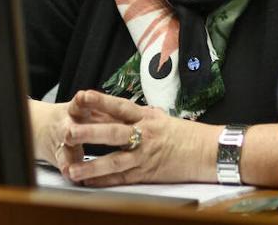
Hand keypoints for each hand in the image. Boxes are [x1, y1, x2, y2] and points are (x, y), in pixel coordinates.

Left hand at [55, 90, 215, 186]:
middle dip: (88, 133)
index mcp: (147, 117)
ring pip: (114, 161)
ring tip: (71, 168)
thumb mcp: (161, 118)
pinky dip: (105, 180)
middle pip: (112, 133)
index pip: (120, 106)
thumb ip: (137, 116)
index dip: (100, 101)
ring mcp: (146, 156)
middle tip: (67, 132)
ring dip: (91, 165)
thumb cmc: (186, 134)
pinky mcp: (148, 174)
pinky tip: (89, 182)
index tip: (81, 96)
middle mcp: (145, 135)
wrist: (210, 152)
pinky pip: (122, 178)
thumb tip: (112, 111)